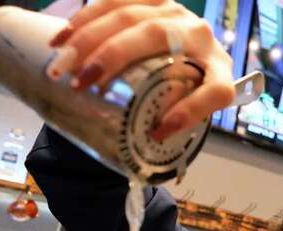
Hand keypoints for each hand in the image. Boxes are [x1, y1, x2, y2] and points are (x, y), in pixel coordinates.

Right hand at [48, 0, 234, 139]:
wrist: (184, 58)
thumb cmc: (179, 96)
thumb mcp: (183, 114)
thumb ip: (167, 132)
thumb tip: (138, 162)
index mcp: (219, 72)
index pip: (215, 91)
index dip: (191, 111)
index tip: (159, 131)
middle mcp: (201, 37)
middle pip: (157, 36)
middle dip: (113, 57)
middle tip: (80, 83)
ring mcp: (175, 12)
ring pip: (130, 15)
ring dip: (89, 37)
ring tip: (63, 64)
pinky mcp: (153, 0)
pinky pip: (116, 0)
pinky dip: (85, 18)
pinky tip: (63, 38)